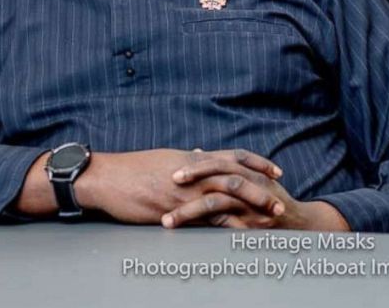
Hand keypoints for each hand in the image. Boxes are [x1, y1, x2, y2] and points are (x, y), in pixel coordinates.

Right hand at [75, 148, 283, 224]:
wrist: (109, 178)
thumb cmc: (134, 170)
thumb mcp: (166, 159)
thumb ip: (188, 160)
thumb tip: (200, 154)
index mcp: (194, 158)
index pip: (234, 157)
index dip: (257, 164)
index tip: (275, 171)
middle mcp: (196, 172)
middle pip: (238, 177)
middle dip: (262, 190)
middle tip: (279, 202)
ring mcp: (188, 190)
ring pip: (228, 197)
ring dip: (251, 209)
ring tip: (268, 220)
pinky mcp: (177, 208)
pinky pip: (208, 218)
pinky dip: (227, 225)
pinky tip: (241, 234)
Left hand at [162, 159, 349, 230]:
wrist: (298, 223)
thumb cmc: (269, 198)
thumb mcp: (252, 177)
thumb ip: (225, 166)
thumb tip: (197, 151)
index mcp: (249, 172)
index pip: (220, 162)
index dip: (197, 166)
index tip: (173, 174)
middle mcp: (252, 185)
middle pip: (219, 178)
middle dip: (192, 182)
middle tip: (168, 188)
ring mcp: (252, 207)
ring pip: (217, 204)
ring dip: (189, 212)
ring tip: (168, 221)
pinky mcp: (252, 228)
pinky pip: (225, 227)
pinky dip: (206, 229)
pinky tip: (189, 234)